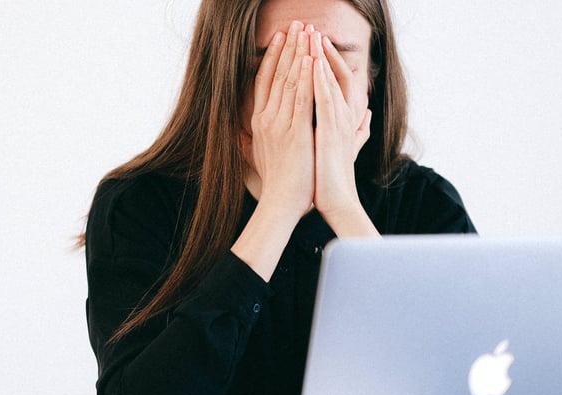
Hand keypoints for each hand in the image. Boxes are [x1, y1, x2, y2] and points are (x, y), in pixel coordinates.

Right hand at [247, 21, 315, 219]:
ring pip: (289, 81)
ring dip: (299, 54)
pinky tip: (312, 59)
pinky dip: (306, 77)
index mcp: (260, 122)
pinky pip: (301, 99)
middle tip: (297, 24)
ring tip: (306, 32)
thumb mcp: (263, 155)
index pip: (265, 81)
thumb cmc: (277, 184)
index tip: (282, 37)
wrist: (281, 204)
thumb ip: (260, 138)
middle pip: (276, 74)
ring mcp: (279, 124)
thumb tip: (250, 131)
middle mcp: (266, 119)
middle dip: (288, 47)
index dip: (274, 57)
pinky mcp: (295, 132)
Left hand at [310, 31, 372, 218]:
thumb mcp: (345, 147)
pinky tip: (311, 64)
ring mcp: (339, 123)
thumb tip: (368, 116)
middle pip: (334, 73)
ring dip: (320, 57)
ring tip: (311, 35)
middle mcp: (344, 116)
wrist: (337, 202)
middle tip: (310, 27)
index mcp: (344, 118)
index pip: (336, 80)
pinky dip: (319, 80)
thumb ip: (357, 130)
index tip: (313, 41)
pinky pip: (324, 100)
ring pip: (330, 82)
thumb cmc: (334, 177)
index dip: (326, 59)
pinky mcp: (331, 132)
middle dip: (321, 50)